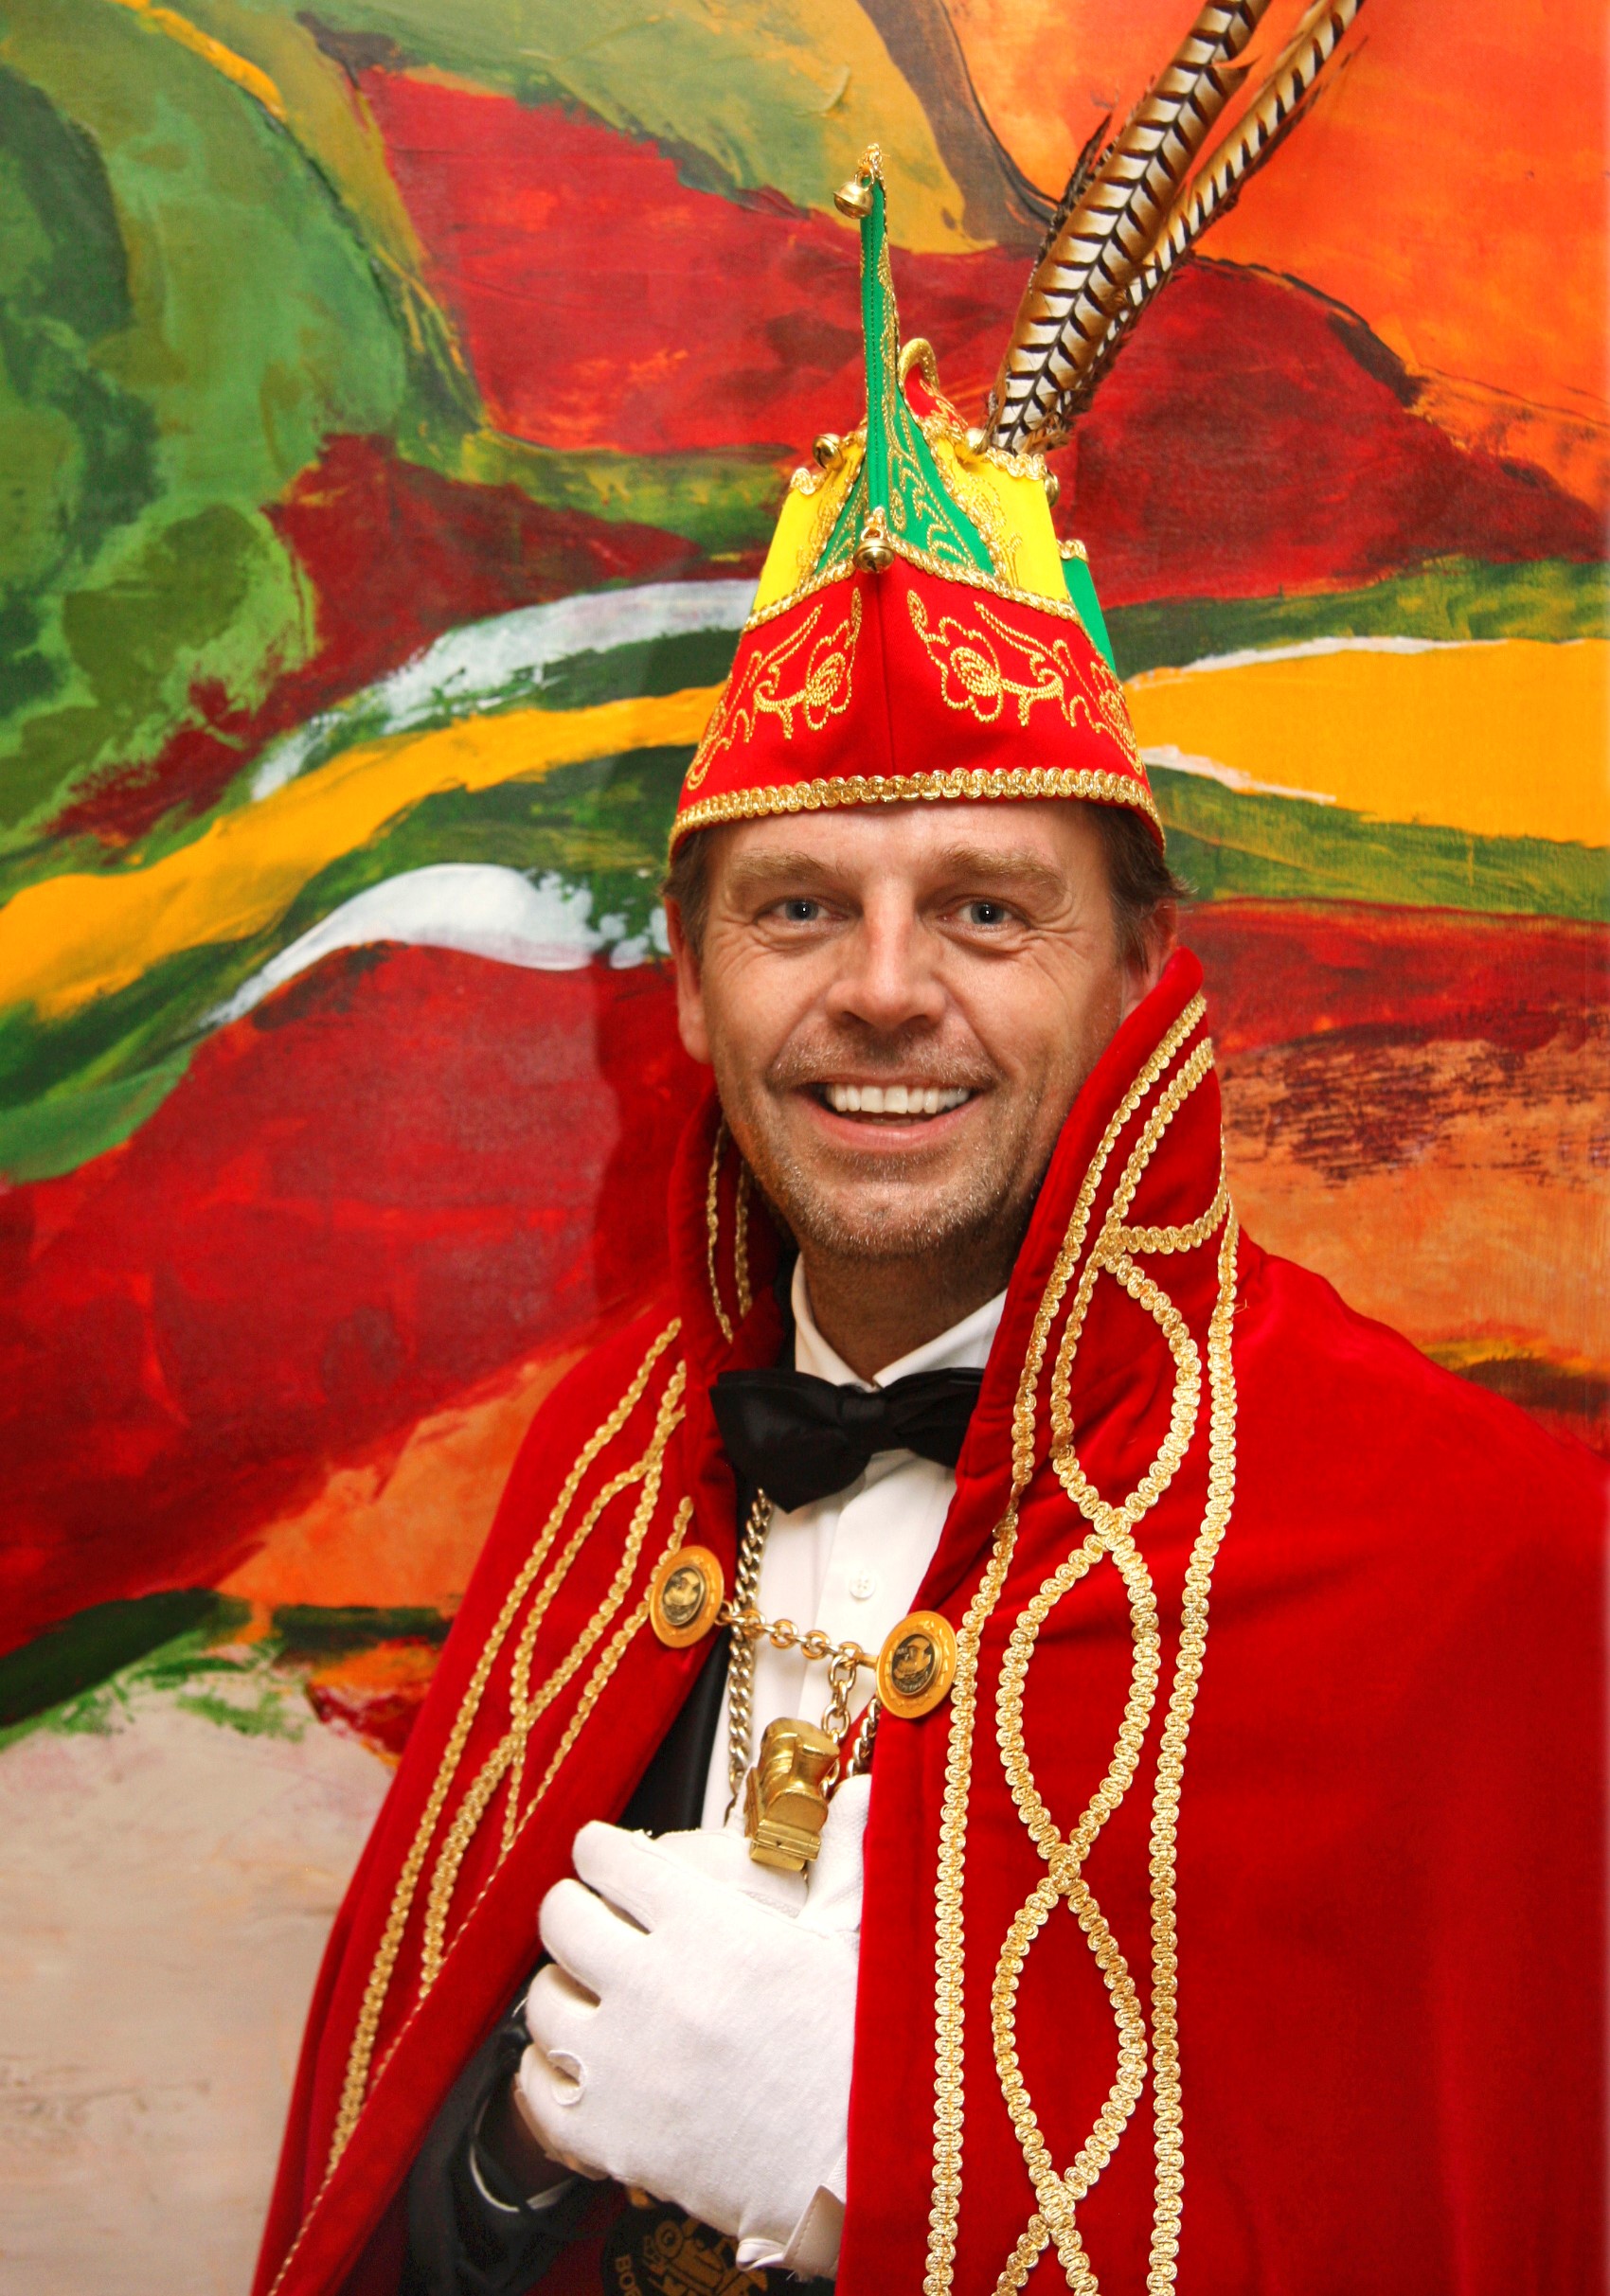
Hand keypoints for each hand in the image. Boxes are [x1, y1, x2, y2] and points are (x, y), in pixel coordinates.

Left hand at [517, 1776, 869, 2275]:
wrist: (861, 2169)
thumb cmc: (860, 2047)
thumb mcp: (851, 1939)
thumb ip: (844, 1856)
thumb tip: (863, 1786)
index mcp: (711, 1926)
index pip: (610, 1857)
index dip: (602, 1851)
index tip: (607, 1857)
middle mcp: (657, 1985)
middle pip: (561, 1918)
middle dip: (572, 1910)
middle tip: (591, 1919)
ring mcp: (626, 2064)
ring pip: (543, 2002)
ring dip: (564, 1992)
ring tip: (592, 1997)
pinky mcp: (610, 2137)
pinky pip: (537, 2088)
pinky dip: (547, 2072)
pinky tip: (576, 2064)